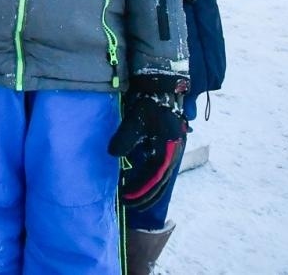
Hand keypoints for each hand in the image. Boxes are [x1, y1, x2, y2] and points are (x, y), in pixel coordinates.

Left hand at [108, 74, 187, 209]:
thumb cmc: (149, 101)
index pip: (154, 179)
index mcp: (168, 149)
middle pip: (161, 181)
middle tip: (129, 204)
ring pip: (163, 175)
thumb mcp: (135, 119)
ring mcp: (173, 148)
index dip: (140, 191)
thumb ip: (124, 138)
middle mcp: (174, 152)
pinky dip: (152, 175)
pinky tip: (142, 176)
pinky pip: (161, 165)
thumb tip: (113, 155)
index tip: (126, 198)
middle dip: (146, 195)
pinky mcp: (169, 142)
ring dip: (150, 187)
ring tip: (135, 195)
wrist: (162, 84)